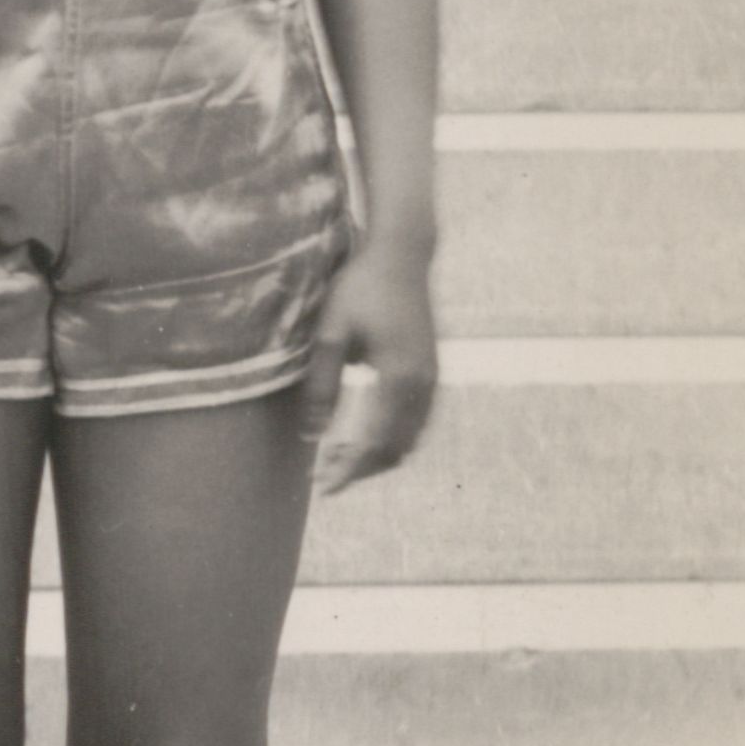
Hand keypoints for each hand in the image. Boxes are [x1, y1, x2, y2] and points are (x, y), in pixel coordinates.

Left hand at [303, 228, 438, 491]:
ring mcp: (433, 379)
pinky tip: (365, 436)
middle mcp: (423, 385)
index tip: (324, 489)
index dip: (348, 471)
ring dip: (379, 456)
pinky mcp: (432, 371)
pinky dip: (394, 438)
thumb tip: (311, 436)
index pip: (374, 444)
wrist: (400, 256)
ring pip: (411, 439)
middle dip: (362, 469)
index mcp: (398, 378)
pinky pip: (418, 422)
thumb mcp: (329, 335)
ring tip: (340, 460)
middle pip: (397, 450)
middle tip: (324, 475)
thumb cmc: (358, 290)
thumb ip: (321, 386)